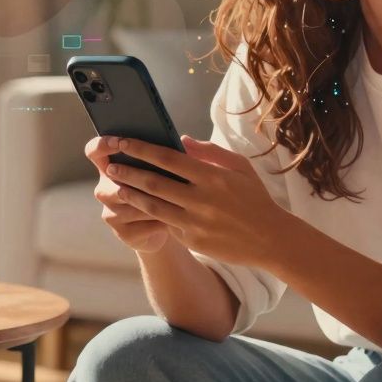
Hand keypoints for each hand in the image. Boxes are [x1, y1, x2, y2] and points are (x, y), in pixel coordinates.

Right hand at [84, 136, 170, 252]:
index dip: (102, 145)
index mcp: (112, 167)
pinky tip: (173, 220)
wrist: (171, 225)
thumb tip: (184, 141)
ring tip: (174, 200)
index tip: (119, 142)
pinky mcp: (123, 233)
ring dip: (152, 200)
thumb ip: (169, 154)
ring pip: (129, 203)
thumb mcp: (168, 169)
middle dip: (133, 177)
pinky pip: (140, 224)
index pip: (95, 151)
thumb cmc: (168, 188)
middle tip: (154, 176)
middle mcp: (105, 189)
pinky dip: (158, 221)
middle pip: (109, 181)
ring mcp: (111, 213)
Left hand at [101, 133, 291, 267]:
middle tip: (110, 165)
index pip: (168, 158)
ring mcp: (196, 223)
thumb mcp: (239, 167)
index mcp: (212, 176)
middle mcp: (202, 200)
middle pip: (154, 182)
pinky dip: (151, 214)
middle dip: (128, 172)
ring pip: (153, 206)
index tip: (123, 142)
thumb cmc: (255, 197)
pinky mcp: (193, 241)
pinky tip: (139, 206)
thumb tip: (179, 140)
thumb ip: (209, 151)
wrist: (271, 239)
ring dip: (132, 195)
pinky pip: (167, 224)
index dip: (142, 149)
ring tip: (118, 187)